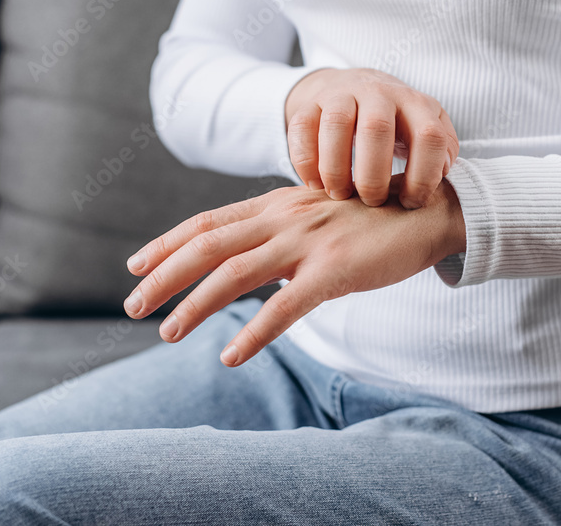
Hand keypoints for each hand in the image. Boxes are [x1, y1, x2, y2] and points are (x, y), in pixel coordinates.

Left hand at [123, 177, 465, 366]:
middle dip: (163, 276)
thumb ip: (278, 231)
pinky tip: (231, 356)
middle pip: (208, 246)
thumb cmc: (370, 216)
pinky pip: (286, 307)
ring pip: (235, 273)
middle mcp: (285, 217)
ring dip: (195, 305)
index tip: (136, 265)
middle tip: (132, 306)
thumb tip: (243, 260)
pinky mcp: (337, 270)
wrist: (428, 209)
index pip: (208, 222)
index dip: (166, 243)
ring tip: (169, 332)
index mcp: (277, 204)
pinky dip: (255, 333)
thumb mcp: (316, 214)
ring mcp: (310, 241)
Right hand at [285, 68, 459, 208]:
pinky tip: (315, 184)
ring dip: (335, 169)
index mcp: (415, 103)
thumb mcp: (428, 126)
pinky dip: (305, 162)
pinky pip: (300, 128)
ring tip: (339, 195)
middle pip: (376, 129)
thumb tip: (441, 174)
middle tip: (372, 201)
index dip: (423, 175)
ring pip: (335, 125)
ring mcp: (342, 94)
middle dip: (373, 175)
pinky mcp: (310, 103)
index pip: (429, 135)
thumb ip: (442, 149)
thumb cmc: (397, 120)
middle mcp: (379, 93)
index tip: (410, 202)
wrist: (355, 86)